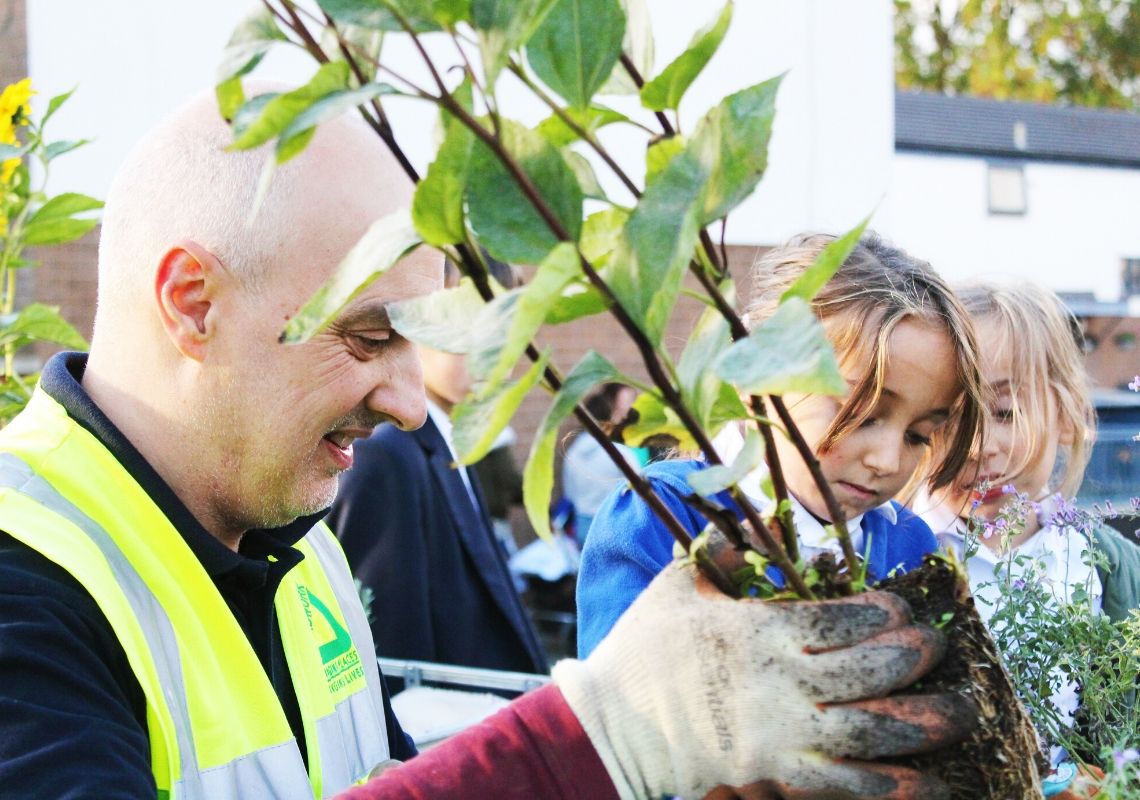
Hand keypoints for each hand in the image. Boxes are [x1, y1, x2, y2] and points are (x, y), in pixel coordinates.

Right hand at [552, 560, 974, 799]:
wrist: (613, 723)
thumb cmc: (643, 647)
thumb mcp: (676, 584)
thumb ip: (719, 552)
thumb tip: (748, 529)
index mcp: (759, 628)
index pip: (841, 618)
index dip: (885, 615)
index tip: (906, 612)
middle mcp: (780, 679)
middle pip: (868, 670)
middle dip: (915, 658)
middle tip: (940, 650)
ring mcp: (780, 732)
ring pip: (870, 731)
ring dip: (922, 723)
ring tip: (961, 713)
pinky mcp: (774, 774)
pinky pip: (844, 786)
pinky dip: (890, 787)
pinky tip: (927, 783)